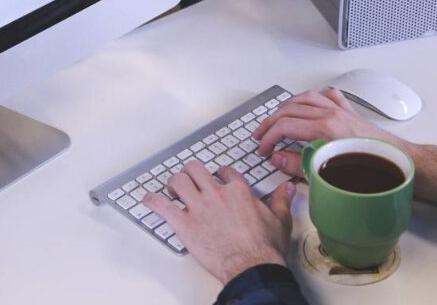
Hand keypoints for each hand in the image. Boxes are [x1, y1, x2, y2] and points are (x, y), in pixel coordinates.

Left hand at [143, 160, 295, 283]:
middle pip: (196, 169)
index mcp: (238, 190)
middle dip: (191, 173)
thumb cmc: (265, 247)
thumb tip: (287, 189)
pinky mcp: (184, 224)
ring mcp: (199, 207)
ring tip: (173, 191)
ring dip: (173, 184)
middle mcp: (216, 194)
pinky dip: (152, 201)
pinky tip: (149, 201)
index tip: (217, 180)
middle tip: (190, 181)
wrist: (252, 266)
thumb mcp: (279, 220)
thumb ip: (281, 201)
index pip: (224, 171)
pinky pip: (162, 206)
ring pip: (178, 181)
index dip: (219, 175)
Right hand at [253, 88, 404, 176]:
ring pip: (306, 98)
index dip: (269, 138)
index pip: (285, 126)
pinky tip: (309, 104)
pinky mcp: (351, 113)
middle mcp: (333, 114)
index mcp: (326, 129)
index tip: (263, 150)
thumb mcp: (328, 175)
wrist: (401, 165)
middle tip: (262, 136)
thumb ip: (299, 165)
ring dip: (287, 107)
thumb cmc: (373, 172)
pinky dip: (314, 98)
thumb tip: (278, 158)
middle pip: (290, 109)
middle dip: (271, 122)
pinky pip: (328, 96)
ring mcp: (342, 111)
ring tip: (277, 118)